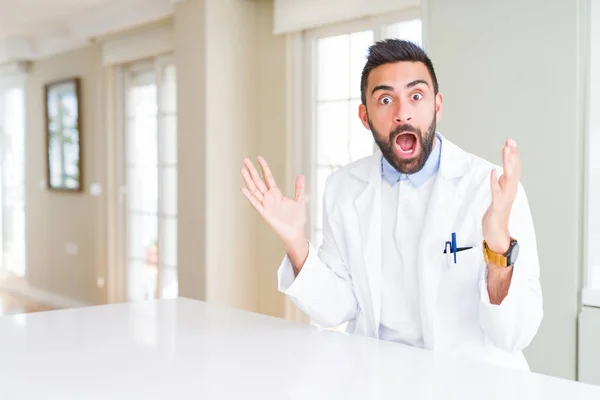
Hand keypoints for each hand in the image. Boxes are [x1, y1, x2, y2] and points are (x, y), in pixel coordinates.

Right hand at [240, 157, 306, 246]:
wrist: (296, 233)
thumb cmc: (297, 219)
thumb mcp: (300, 200)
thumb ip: (299, 188)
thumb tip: (301, 175)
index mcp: (276, 194)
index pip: (268, 177)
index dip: (263, 167)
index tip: (259, 158)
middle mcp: (269, 198)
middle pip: (258, 181)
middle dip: (252, 171)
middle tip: (245, 160)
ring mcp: (266, 205)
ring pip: (254, 190)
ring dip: (248, 181)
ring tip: (242, 170)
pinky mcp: (265, 214)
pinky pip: (255, 204)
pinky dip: (250, 196)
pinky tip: (244, 189)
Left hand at [482, 139, 520, 254]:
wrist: (497, 236)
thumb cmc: (496, 217)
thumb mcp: (497, 197)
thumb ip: (498, 185)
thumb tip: (497, 173)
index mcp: (509, 189)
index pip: (513, 169)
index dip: (512, 155)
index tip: (510, 142)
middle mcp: (510, 192)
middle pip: (513, 170)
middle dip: (511, 155)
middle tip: (510, 140)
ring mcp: (505, 199)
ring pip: (508, 178)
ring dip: (507, 164)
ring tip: (506, 151)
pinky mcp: (498, 206)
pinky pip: (497, 192)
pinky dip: (495, 182)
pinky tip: (493, 172)